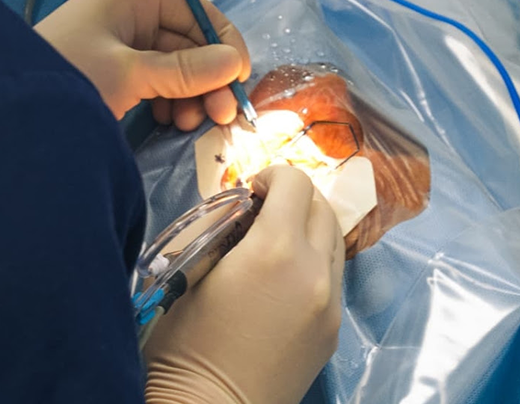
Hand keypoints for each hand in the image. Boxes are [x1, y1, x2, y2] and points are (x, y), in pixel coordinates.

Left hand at [34, 0, 250, 130]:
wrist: (6, 121)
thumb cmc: (69, 81)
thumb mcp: (131, 73)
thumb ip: (185, 69)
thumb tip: (235, 63)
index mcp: (127, 0)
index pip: (191, 9)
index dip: (221, 39)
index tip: (241, 75)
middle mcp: (124, 19)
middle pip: (184, 41)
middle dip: (207, 77)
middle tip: (223, 114)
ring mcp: (116, 49)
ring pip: (172, 67)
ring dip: (190, 95)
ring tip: (191, 124)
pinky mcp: (111, 78)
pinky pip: (154, 85)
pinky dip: (169, 103)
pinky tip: (171, 123)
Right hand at [143, 166, 344, 403]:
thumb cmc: (185, 343)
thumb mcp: (192, 273)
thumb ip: (223, 233)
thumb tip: (242, 214)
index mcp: (274, 250)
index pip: (295, 183)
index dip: (272, 175)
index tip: (252, 190)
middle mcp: (314, 270)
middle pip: (323, 206)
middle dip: (294, 197)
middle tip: (263, 210)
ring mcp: (331, 302)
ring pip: (335, 240)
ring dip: (309, 227)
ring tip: (277, 242)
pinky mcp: (334, 328)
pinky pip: (333, 275)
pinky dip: (314, 260)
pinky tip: (285, 278)